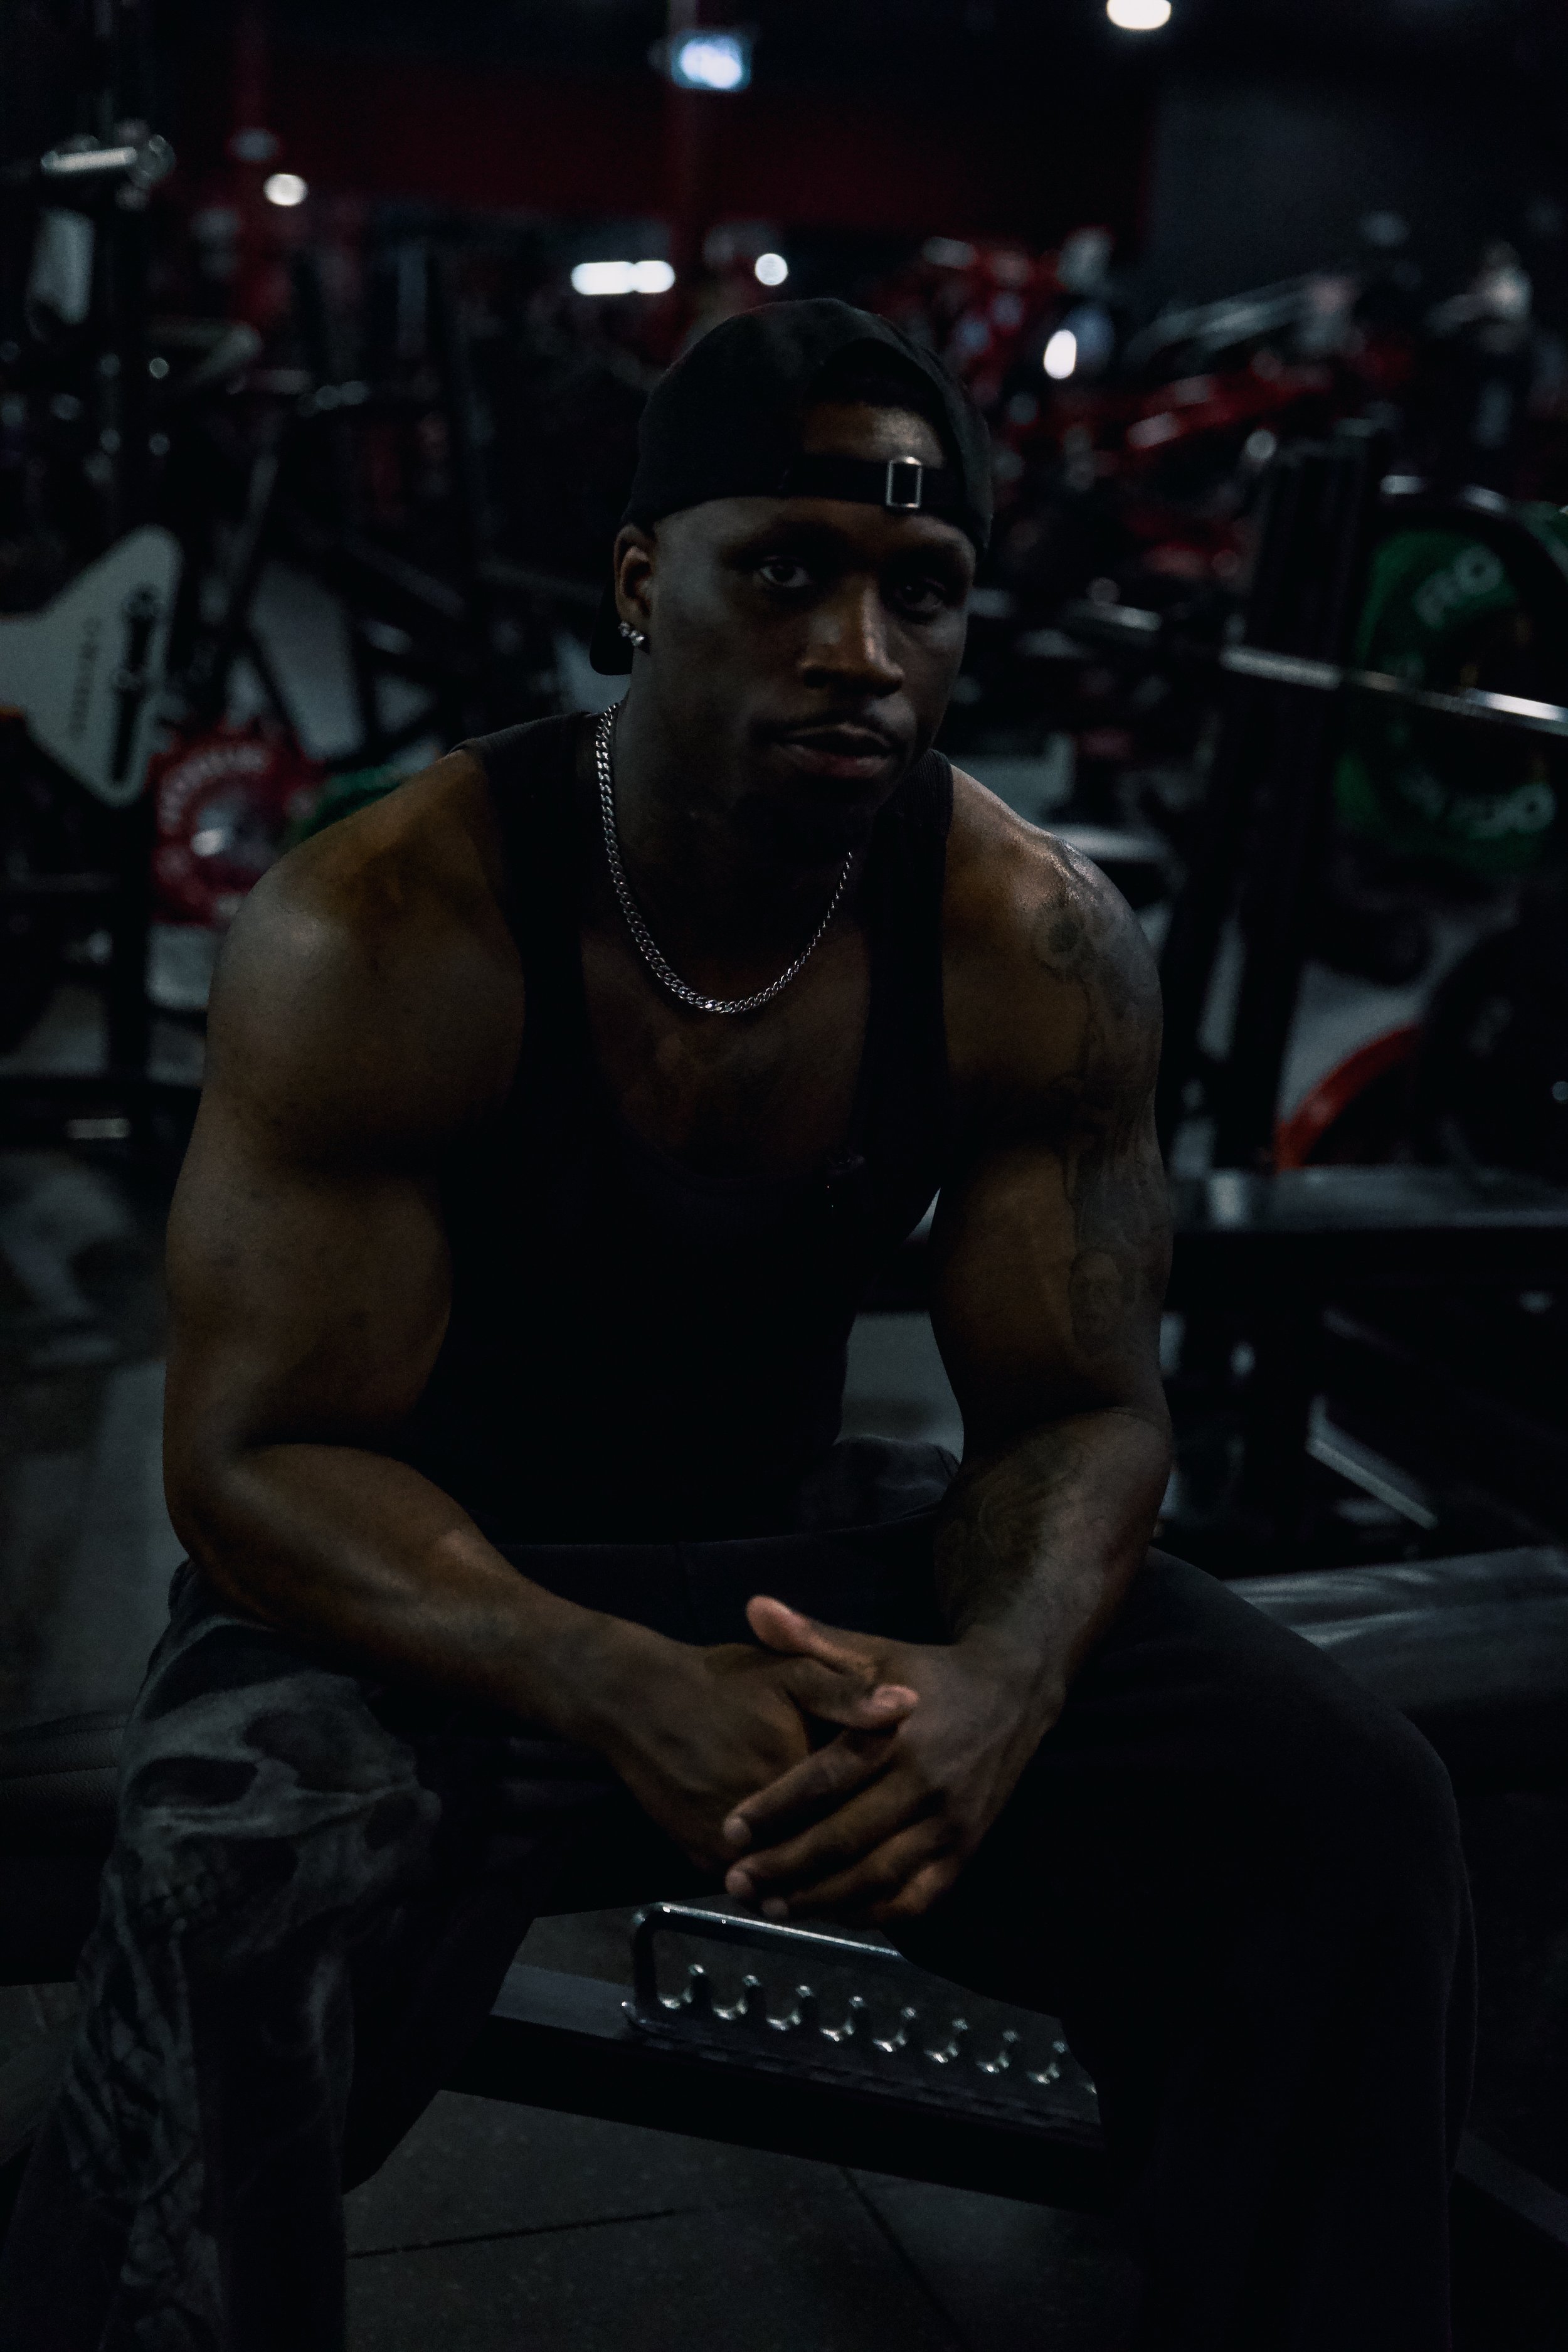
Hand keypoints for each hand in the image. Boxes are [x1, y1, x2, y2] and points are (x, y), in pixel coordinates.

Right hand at [587, 1618, 917, 1873]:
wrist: (637, 1704)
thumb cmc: (720, 1684)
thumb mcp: (790, 1674)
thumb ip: (848, 1694)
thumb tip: (910, 1704)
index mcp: (794, 1776)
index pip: (858, 1813)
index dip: (890, 1822)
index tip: (915, 1824)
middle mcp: (761, 1826)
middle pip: (827, 1858)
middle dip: (866, 1866)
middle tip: (898, 1863)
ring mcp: (728, 1851)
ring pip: (791, 1885)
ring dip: (826, 1889)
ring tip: (862, 1882)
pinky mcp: (702, 1861)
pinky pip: (755, 1889)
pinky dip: (784, 1890)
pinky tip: (810, 1883)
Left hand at [720, 1598, 1055, 1925]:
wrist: (1011, 1695)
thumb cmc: (925, 1675)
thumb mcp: (872, 1649)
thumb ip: (811, 1638)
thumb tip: (754, 1608)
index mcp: (897, 1735)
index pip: (827, 1779)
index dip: (776, 1808)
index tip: (730, 1829)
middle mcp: (926, 1785)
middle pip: (847, 1839)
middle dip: (787, 1866)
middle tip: (737, 1880)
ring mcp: (950, 1825)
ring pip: (878, 1877)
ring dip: (822, 1899)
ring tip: (771, 1906)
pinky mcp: (965, 1851)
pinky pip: (916, 1897)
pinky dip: (873, 1912)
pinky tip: (832, 1913)